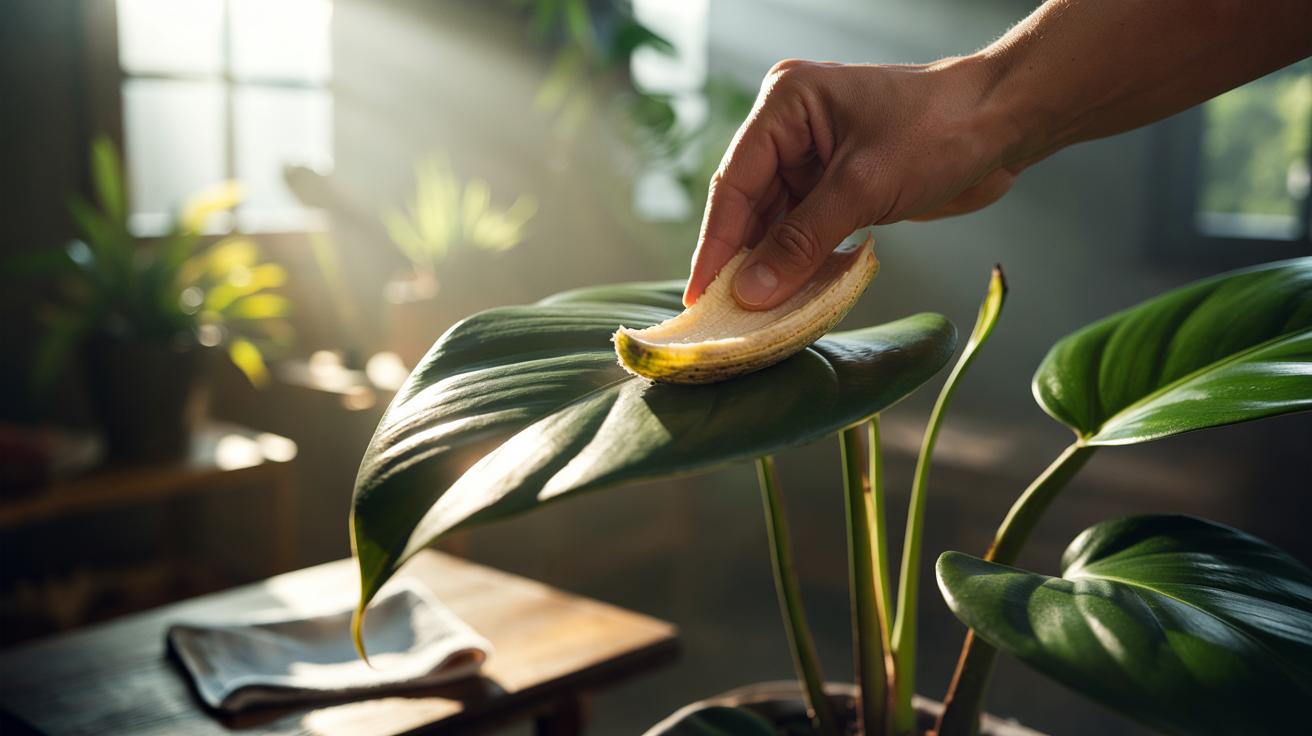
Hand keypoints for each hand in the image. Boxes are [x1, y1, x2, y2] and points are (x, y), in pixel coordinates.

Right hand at [684, 58, 1022, 309]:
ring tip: (755, 316)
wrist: (1004, 123)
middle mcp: (791, 127)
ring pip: (776, 222)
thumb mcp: (863, 188)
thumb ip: (802, 242)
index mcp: (786, 104)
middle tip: (723, 316)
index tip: (699, 295)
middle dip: (741, 260)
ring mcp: (814, 155)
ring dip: (771, 267)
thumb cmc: (940, 131)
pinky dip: (800, 262)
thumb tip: (751, 291)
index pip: (735, 182)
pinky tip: (790, 296)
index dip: (716, 244)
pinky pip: (805, 229)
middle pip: (750, 205)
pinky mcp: (837, 182)